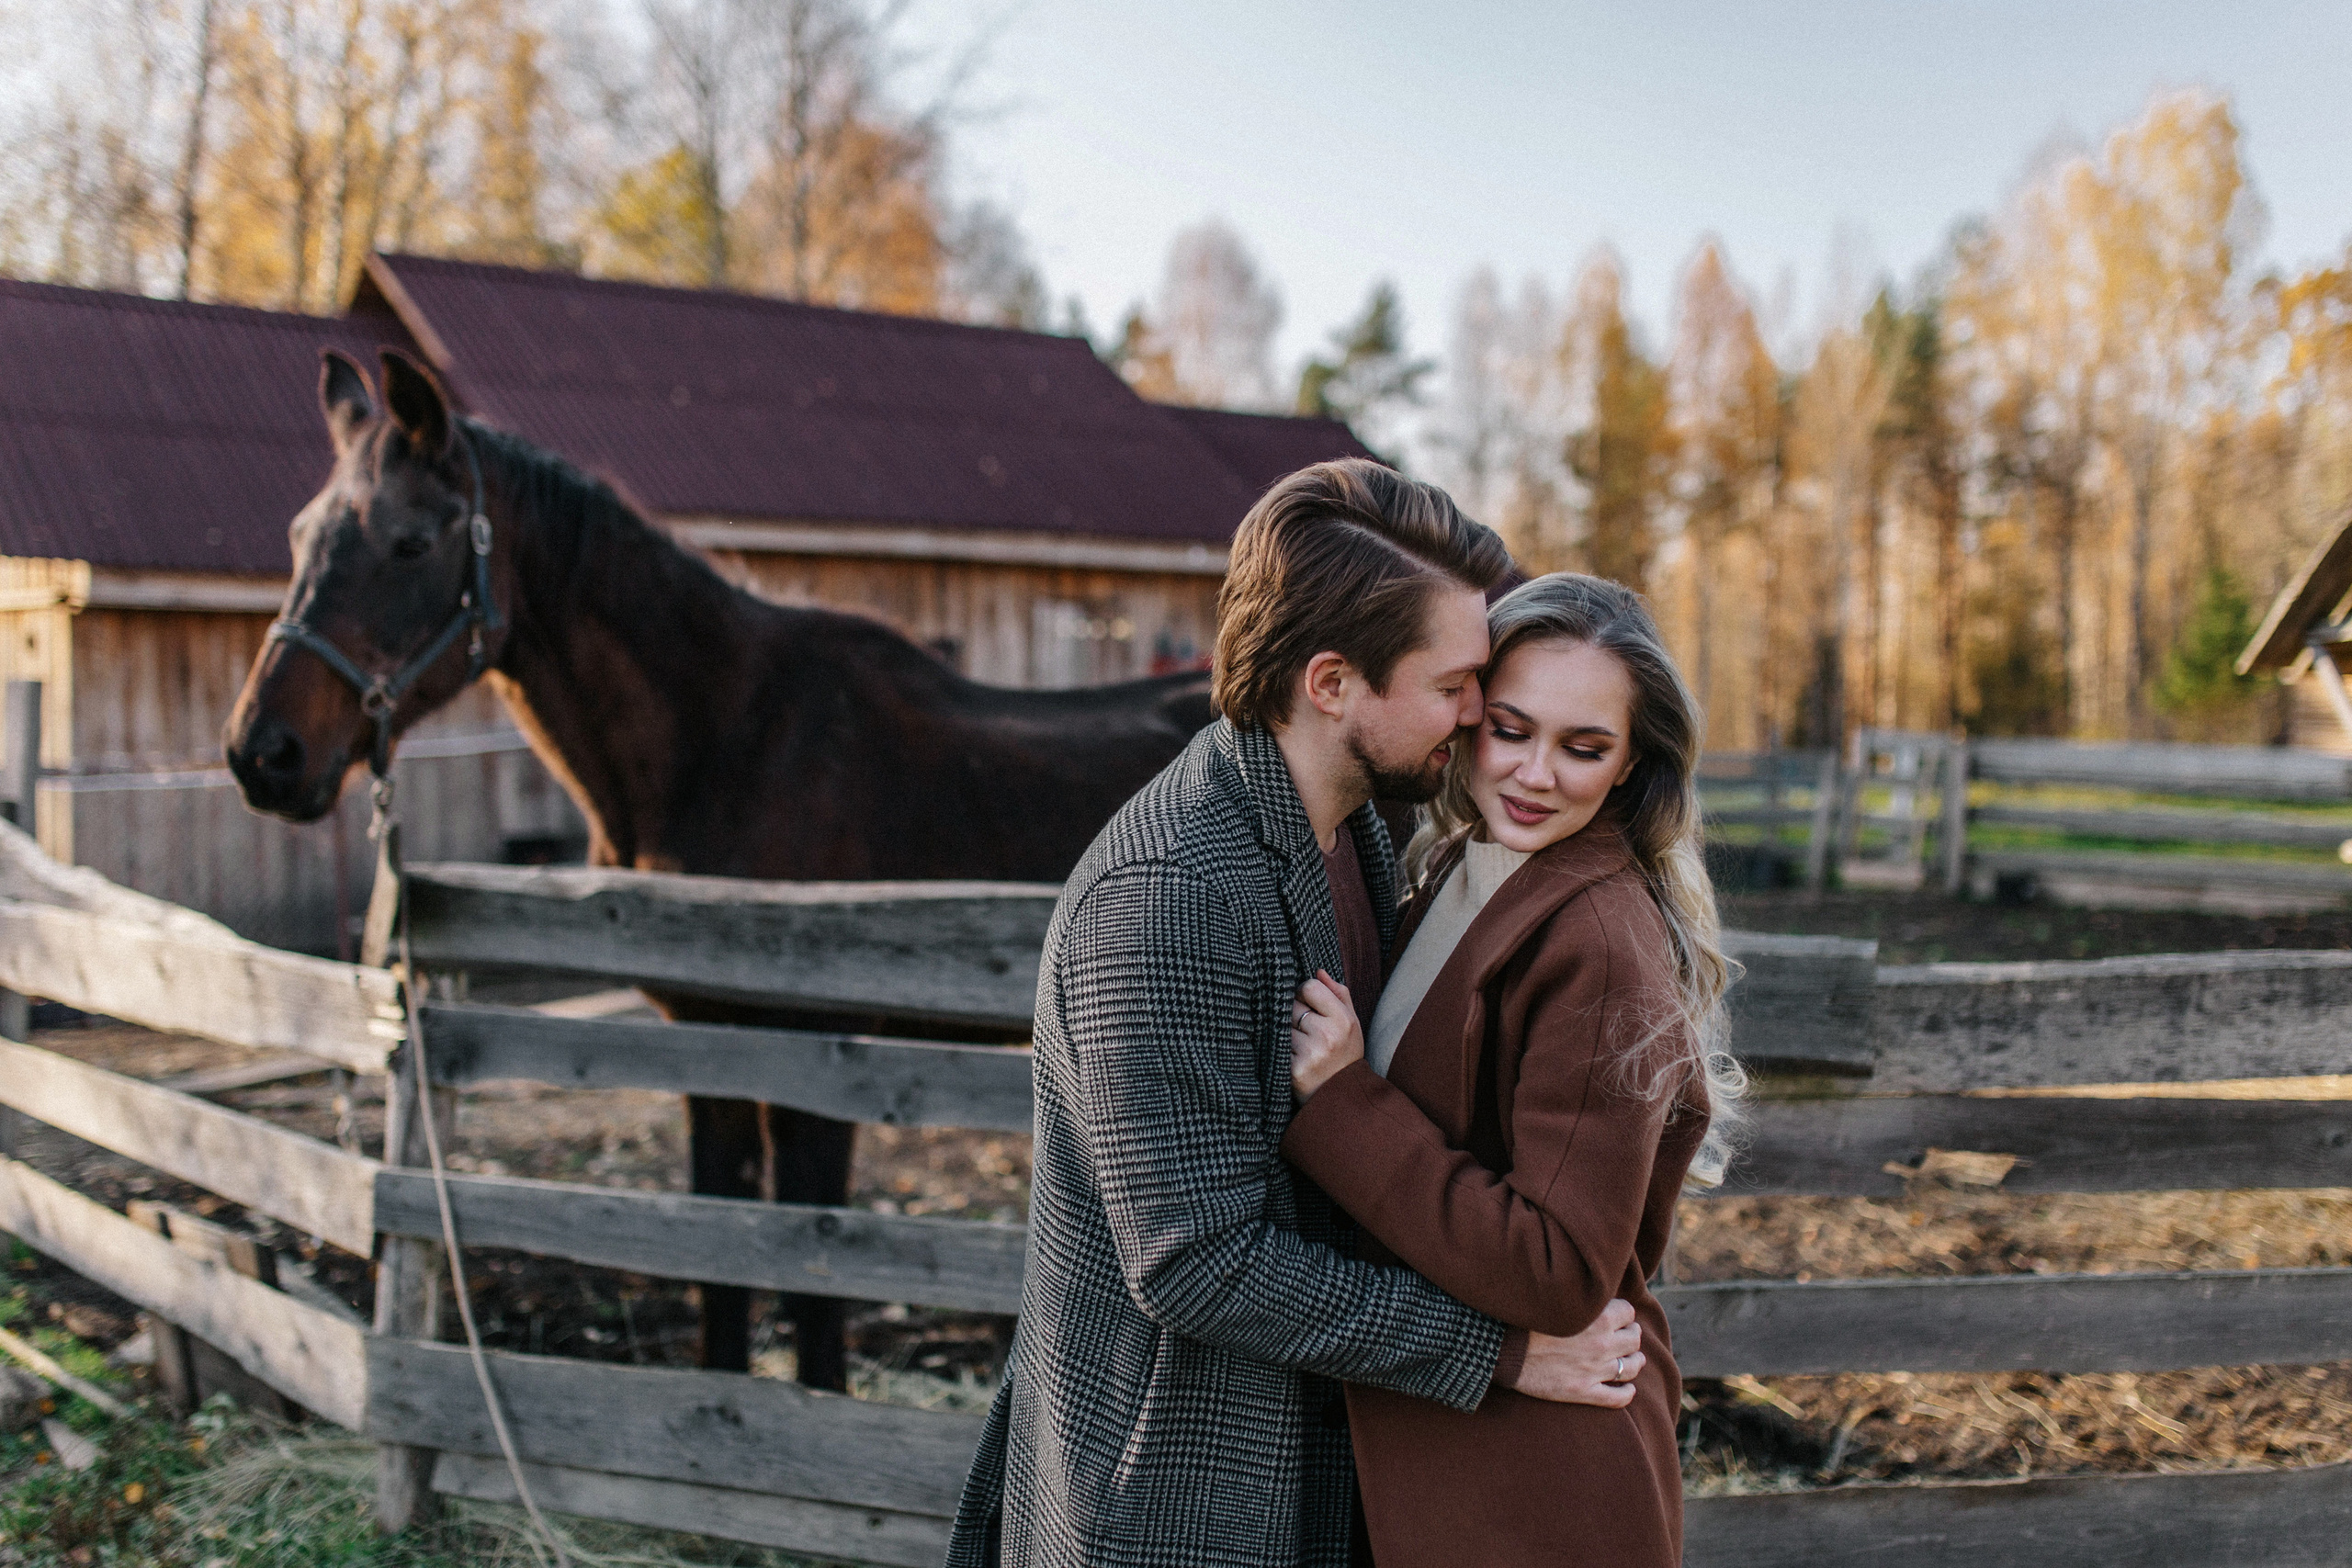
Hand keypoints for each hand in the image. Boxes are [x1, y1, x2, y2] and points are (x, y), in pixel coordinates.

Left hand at [1288, 970, 1363, 1099]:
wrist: (1344, 1097)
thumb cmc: (1346, 1054)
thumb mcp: (1352, 1023)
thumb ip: (1338, 993)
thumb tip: (1318, 971)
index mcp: (1343, 1020)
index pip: (1309, 987)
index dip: (1305, 994)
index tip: (1308, 1005)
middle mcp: (1327, 1035)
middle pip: (1292, 1006)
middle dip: (1295, 1015)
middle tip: (1306, 1030)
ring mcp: (1309, 1053)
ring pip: (1282, 1026)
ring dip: (1287, 1033)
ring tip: (1303, 1046)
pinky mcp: (1294, 1070)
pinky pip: (1277, 1047)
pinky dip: (1282, 1051)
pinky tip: (1296, 1059)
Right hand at [1503, 1298, 1644, 1407]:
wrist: (1501, 1348)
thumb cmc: (1524, 1316)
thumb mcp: (1556, 1296)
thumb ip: (1580, 1294)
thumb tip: (1590, 1287)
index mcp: (1598, 1316)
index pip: (1628, 1312)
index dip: (1622, 1312)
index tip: (1615, 1314)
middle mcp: (1602, 1344)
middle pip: (1634, 1338)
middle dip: (1631, 1335)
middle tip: (1625, 1335)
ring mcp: (1594, 1370)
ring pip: (1631, 1367)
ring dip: (1635, 1362)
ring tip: (1633, 1360)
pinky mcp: (1582, 1391)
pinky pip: (1617, 1398)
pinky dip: (1627, 1393)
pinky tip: (1628, 1389)